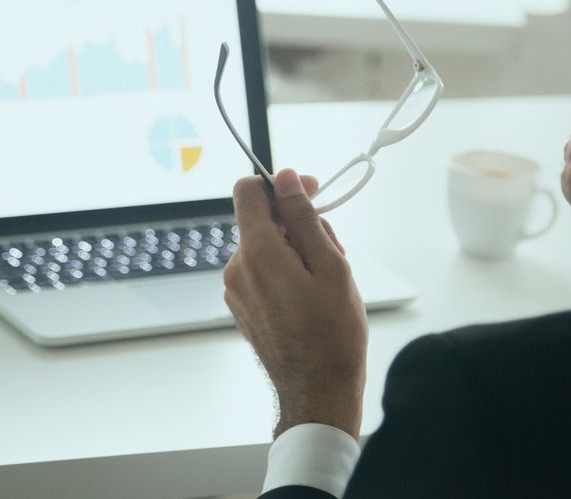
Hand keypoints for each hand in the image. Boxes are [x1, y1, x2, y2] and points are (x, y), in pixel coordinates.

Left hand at [224, 168, 366, 440]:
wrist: (318, 392)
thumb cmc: (332, 334)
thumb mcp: (330, 265)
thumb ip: (304, 217)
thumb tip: (286, 179)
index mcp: (257, 252)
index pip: (248, 191)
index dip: (280, 184)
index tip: (309, 192)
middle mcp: (237, 268)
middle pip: (263, 221)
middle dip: (298, 224)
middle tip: (334, 250)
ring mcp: (237, 290)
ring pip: (266, 247)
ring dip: (296, 250)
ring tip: (327, 280)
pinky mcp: (243, 307)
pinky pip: (262, 272)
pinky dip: (286, 271)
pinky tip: (312, 296)